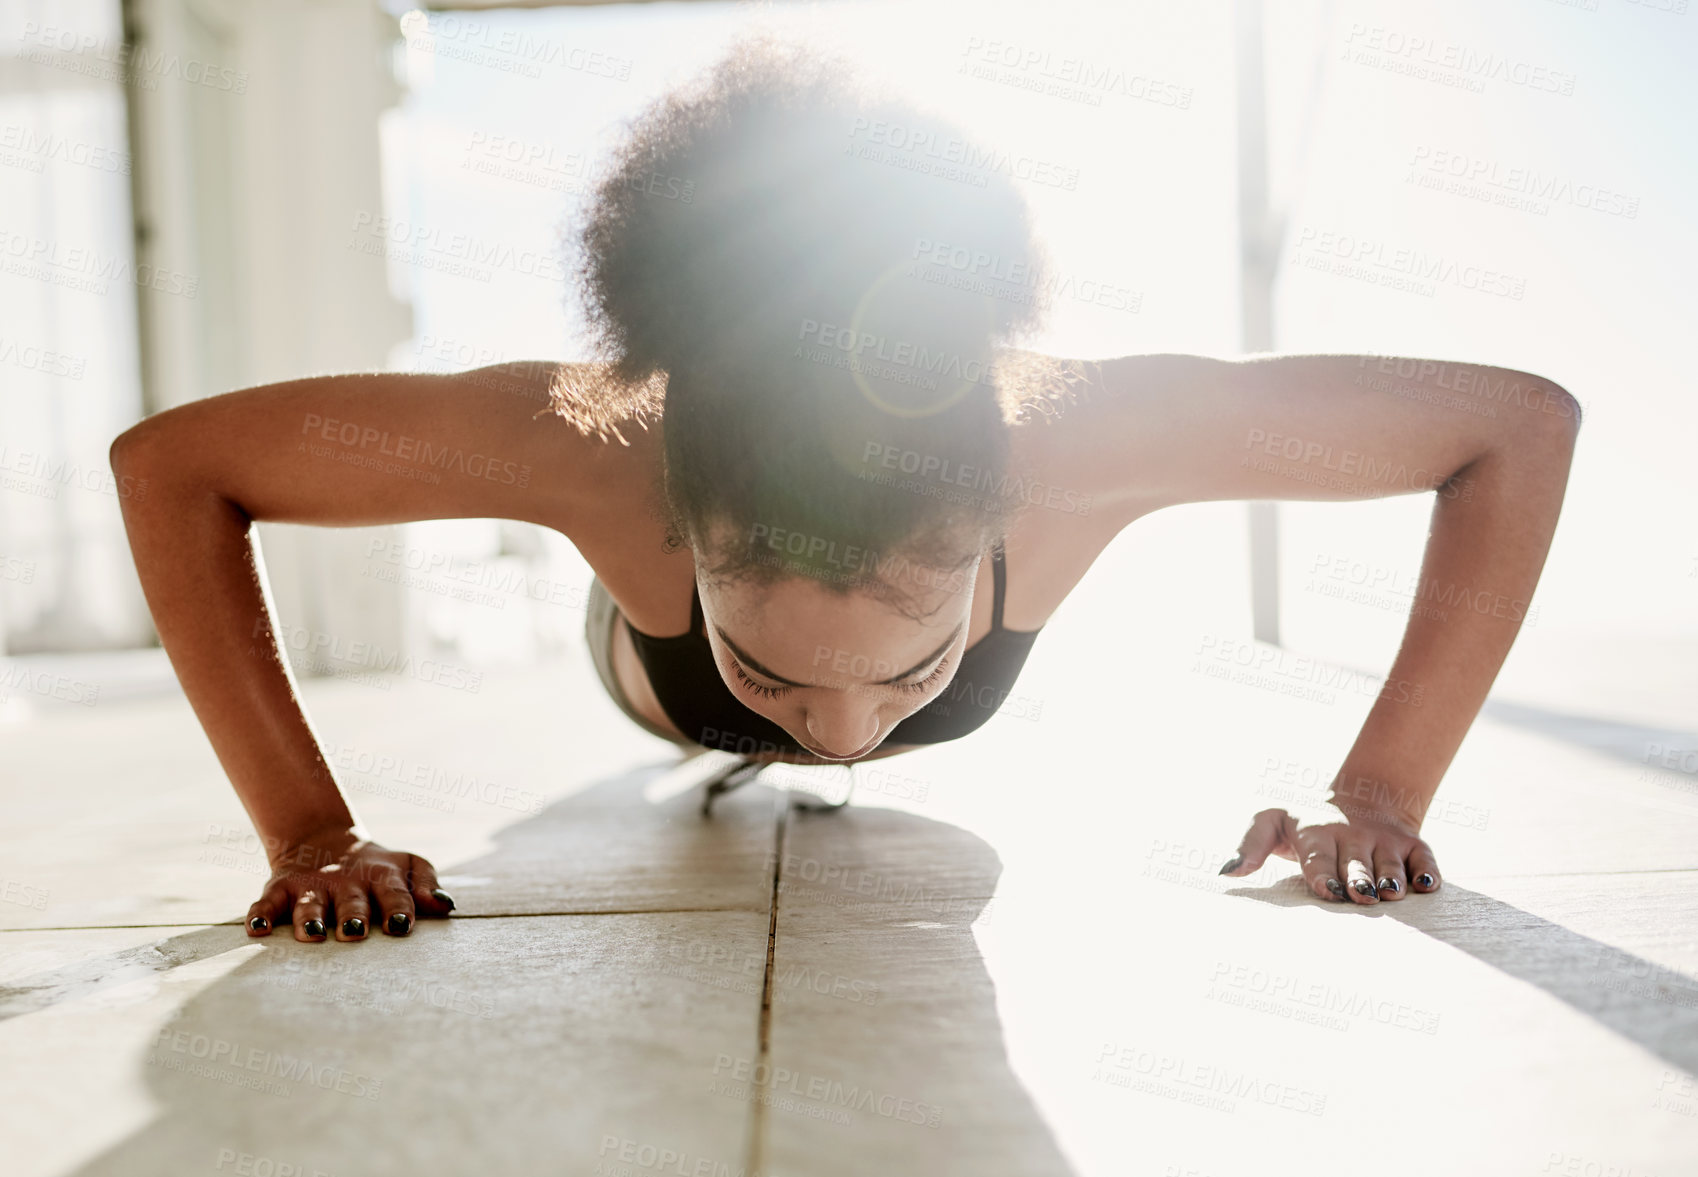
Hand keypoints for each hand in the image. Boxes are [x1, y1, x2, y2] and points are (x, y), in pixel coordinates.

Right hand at [244, 827, 455, 941]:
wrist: (325, 842)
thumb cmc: (378, 869)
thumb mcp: (408, 867)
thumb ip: (427, 884)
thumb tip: (445, 905)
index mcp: (382, 878)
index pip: (394, 894)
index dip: (398, 909)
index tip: (400, 926)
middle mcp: (347, 883)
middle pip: (351, 902)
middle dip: (353, 917)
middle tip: (355, 933)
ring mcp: (313, 886)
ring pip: (310, 904)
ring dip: (309, 918)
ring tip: (311, 934)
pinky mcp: (282, 888)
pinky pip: (268, 902)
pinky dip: (260, 915)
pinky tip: (257, 930)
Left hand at [1218, 806, 1441, 904]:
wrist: (1360, 797)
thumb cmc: (1304, 822)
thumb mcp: (1269, 822)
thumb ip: (1249, 846)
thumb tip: (1225, 871)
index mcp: (1316, 834)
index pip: (1318, 857)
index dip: (1323, 874)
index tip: (1326, 890)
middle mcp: (1353, 837)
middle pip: (1356, 863)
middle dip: (1358, 879)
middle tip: (1360, 895)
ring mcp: (1384, 841)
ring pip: (1390, 864)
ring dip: (1391, 878)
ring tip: (1389, 892)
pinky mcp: (1413, 845)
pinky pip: (1425, 859)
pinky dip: (1428, 872)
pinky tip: (1427, 886)